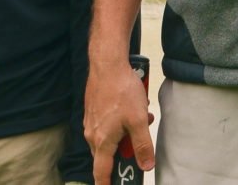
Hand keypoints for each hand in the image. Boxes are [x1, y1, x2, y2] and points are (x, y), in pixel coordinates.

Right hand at [83, 57, 154, 184]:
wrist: (107, 65)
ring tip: (142, 117)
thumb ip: (143, 145)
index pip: (101, 172)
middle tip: (140, 141)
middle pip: (107, 155)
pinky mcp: (92, 111)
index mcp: (102, 142)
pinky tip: (132, 108)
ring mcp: (90, 123)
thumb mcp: (138, 120)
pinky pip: (106, 125)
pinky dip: (120, 122)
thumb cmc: (122, 91)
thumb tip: (146, 166)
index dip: (106, 184)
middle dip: (125, 150)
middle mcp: (92, 135)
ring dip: (126, 133)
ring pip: (109, 138)